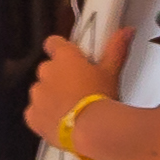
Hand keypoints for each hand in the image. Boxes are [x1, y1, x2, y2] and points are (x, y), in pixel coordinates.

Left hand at [25, 31, 112, 152]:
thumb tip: (127, 31)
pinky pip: (35, 112)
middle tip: (78, 88)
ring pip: (41, 91)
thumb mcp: (111, 71)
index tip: (68, 57)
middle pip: (48, 69)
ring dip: (51, 96)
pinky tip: (61, 121)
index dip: (59, 49)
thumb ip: (116, 48)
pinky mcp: (32, 115)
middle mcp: (46, 72)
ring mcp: (37, 94)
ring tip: (72, 108)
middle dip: (59, 77)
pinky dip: (44, 116)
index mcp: (64, 57)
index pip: (53, 43)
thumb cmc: (100, 98)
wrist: (90, 129)